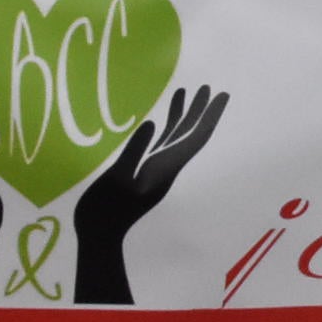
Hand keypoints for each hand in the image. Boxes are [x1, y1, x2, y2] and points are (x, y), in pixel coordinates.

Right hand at [74, 86, 228, 305]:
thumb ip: (134, 152)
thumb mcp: (118, 179)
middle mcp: (167, 165)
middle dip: (201, 110)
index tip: (222, 95)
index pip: (196, 137)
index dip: (209, 115)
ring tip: (187, 91)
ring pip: (176, 137)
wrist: (100, 233)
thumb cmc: (106, 209)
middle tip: (210, 87)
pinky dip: (164, 127)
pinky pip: (161, 143)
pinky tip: (160, 118)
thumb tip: (152, 125)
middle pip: (191, 134)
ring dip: (184, 115)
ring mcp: (156, 168)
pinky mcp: (143, 170)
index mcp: (166, 167)